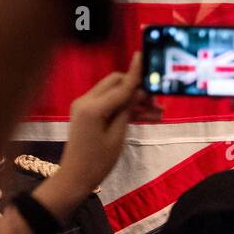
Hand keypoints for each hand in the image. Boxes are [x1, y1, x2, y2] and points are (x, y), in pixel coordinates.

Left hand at [50, 54, 143, 200]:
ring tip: (158, 112)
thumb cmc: (98, 161)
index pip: (121, 86)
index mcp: (93, 107)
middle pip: (115, 82)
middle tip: (156, 100)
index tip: (145, 55)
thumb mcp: (118, 135)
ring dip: (133, 99)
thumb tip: (138, 90)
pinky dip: (125, 107)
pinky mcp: (87, 112)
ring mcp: (85, 106)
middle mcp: (86, 100)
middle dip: (136, 87)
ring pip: (114, 92)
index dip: (136, 73)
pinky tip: (146, 116)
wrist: (75, 178)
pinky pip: (109, 102)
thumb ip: (127, 109)